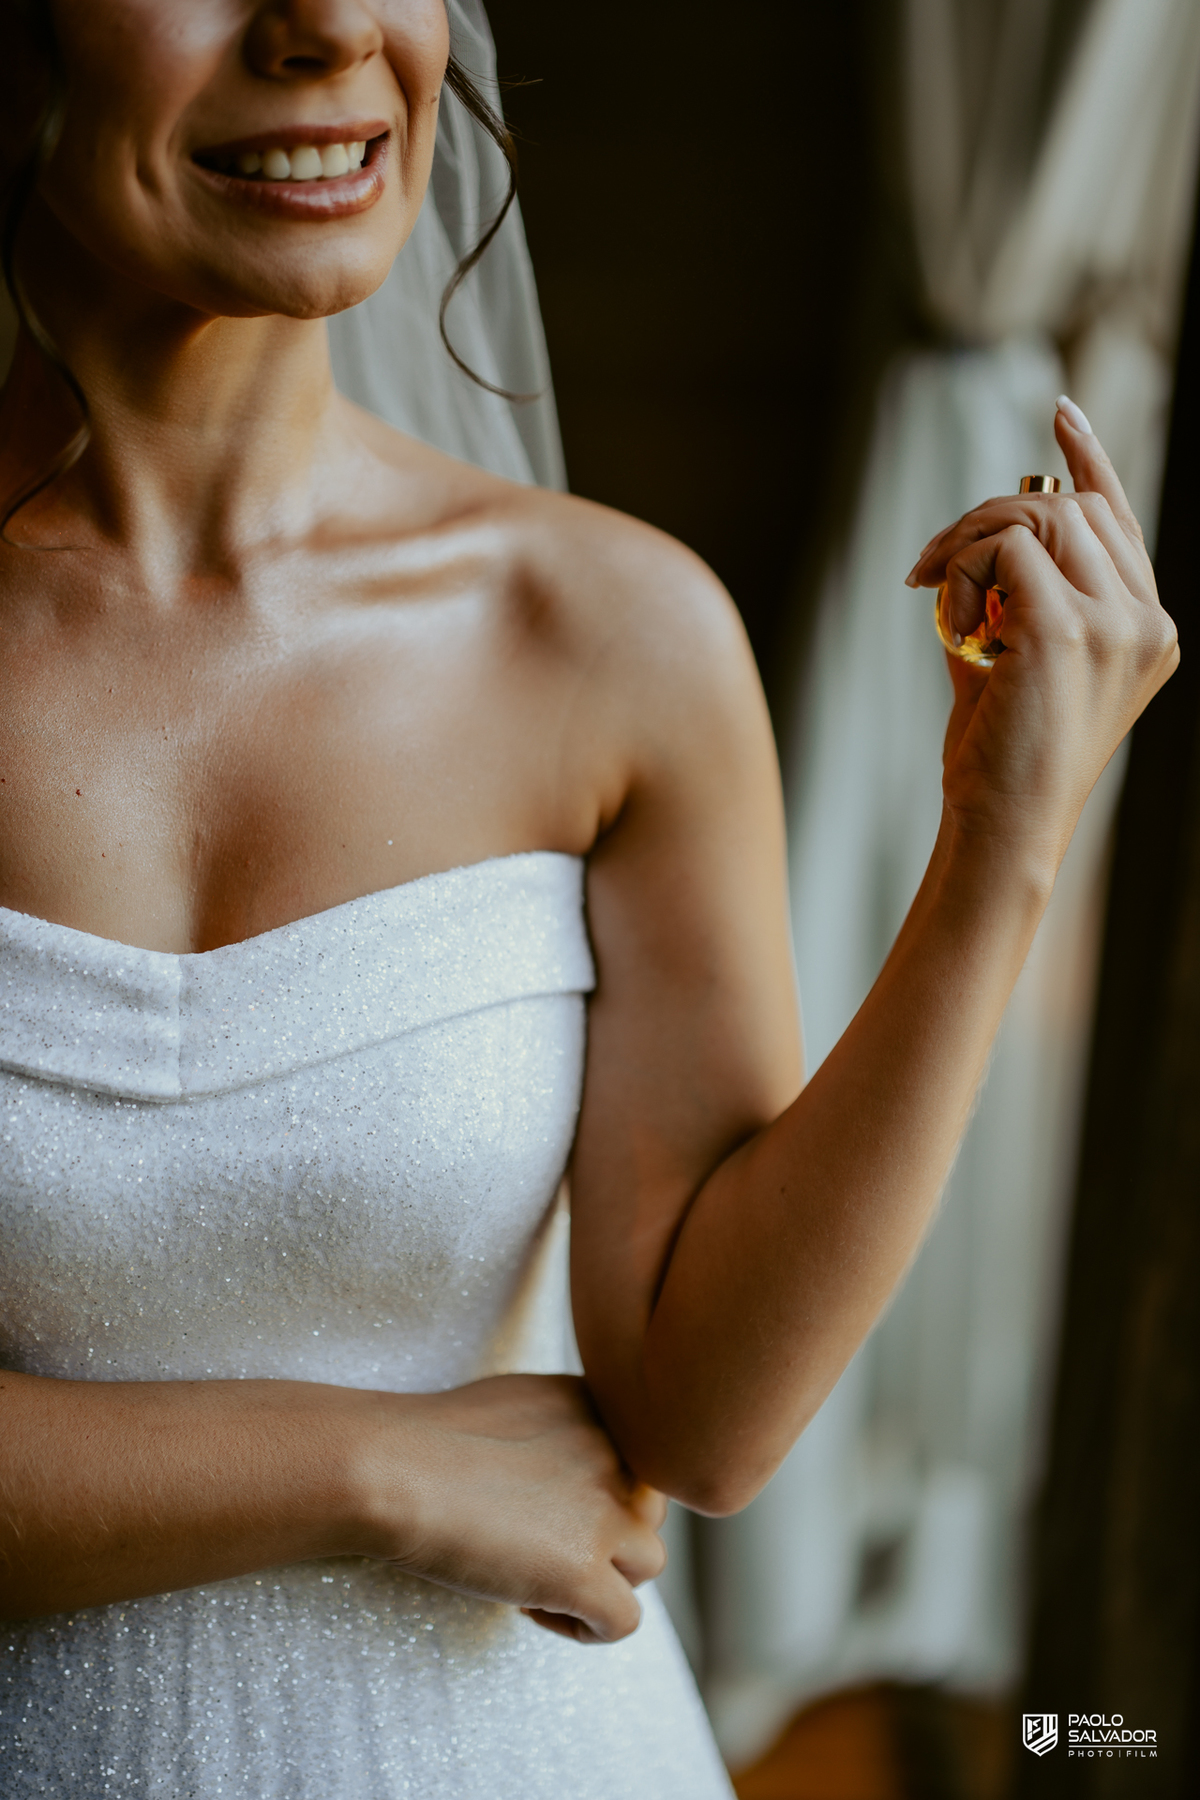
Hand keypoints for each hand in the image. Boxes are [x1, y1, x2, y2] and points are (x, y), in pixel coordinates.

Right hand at [349, 1374, 667, 1643]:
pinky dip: (584, 1626)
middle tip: (540, 1545)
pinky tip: (532, 1606)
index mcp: (601, 1406)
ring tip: (535, 1577)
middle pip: (648, 1511)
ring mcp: (605, 1514)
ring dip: (601, 1577)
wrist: (393, 1468)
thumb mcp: (522, 1405)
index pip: (637, 1464)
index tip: (542, 1506)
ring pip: (647, 1563)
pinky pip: (623, 1621)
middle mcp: (617, 1453)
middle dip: (606, 1536)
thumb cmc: (431, 1436)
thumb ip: (570, 1433)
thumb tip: (583, 1481)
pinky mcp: (583, 1571)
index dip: (595, 1495)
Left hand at [906, 409, 1177, 873]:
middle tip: (931, 569)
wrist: (1002, 827)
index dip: (1088, 459)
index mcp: (1148, 628)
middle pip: (1066, 507)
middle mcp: (1146, 621)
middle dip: (985, 520)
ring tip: (942, 604)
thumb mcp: (1014, 661)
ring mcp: (1115, 623)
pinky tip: (952, 627)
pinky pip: (1000, 550)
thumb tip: (982, 533)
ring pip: (1033, 516)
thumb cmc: (1000, 758)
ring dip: (968, 548)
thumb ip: (1013, 595)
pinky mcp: (1065, 629)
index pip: (1120, 518)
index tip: (1059, 412)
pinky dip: (960, 578)